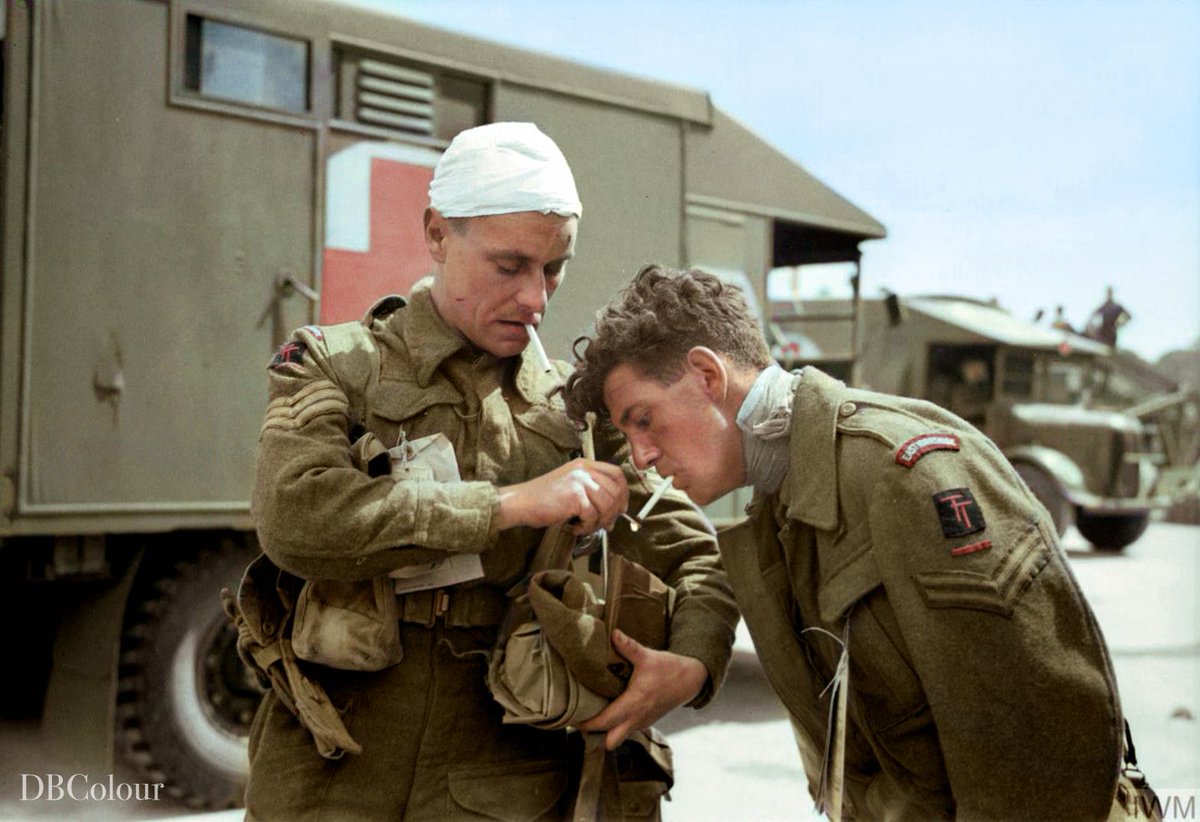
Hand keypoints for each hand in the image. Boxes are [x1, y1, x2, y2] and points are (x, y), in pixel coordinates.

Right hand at [496, 458, 627, 534]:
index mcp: (585, 465)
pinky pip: (592, 516)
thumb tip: (617, 514)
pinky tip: (574, 528)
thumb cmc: (544, 499)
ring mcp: (580, 481)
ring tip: (585, 526)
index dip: (623, 492)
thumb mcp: (571, 487)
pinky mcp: (575, 496)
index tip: (621, 508)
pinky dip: (586, 527)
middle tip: (603, 525)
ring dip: (599, 522)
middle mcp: (584, 470)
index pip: (617, 474)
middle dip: (613, 513)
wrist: (521, 502)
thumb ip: (593, 494)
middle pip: (615, 491)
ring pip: (607, 505)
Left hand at [576, 630, 707, 749]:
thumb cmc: (669, 668)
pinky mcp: (646, 720)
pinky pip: (626, 730)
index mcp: (634, 703)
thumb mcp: (647, 656)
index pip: (605, 722)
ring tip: (591, 715)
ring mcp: (642, 722)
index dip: (587, 723)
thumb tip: (613, 633)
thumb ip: (628, 646)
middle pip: (610, 741)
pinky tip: (609, 710)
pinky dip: (616, 726)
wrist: (690, 679)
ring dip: (605, 731)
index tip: (572, 718)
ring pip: (618, 737)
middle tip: (580, 720)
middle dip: (594, 735)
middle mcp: (636, 718)